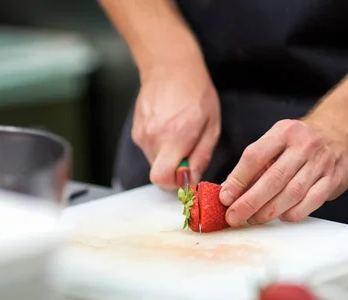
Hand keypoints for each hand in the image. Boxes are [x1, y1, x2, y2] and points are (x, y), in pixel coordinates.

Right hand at [132, 60, 220, 190]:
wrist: (170, 67)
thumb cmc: (196, 93)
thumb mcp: (211, 126)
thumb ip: (201, 156)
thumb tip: (193, 179)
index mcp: (174, 137)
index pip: (162, 178)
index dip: (175, 184)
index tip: (188, 177)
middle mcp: (153, 137)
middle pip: (159, 174)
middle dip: (175, 171)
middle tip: (189, 154)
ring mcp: (141, 134)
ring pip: (154, 163)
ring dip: (169, 158)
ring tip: (181, 136)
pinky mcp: (136, 131)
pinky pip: (149, 150)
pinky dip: (161, 148)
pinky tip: (170, 129)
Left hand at [219, 119, 347, 225]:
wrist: (338, 135)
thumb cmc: (298, 143)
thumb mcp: (276, 141)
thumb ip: (254, 164)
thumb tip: (228, 191)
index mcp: (284, 132)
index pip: (255, 156)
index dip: (238, 179)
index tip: (225, 197)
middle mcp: (304, 145)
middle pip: (273, 179)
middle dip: (250, 202)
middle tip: (234, 217)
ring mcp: (321, 163)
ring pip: (292, 194)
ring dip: (269, 211)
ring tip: (254, 219)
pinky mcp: (334, 180)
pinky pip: (311, 203)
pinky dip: (292, 213)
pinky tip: (281, 216)